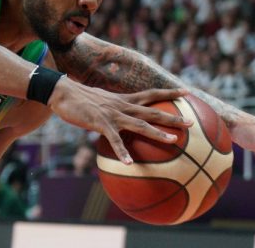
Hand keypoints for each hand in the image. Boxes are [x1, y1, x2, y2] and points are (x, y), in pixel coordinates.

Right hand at [49, 79, 191, 163]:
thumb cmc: (80, 98)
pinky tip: (130, 163)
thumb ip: (113, 108)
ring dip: (157, 133)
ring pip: (140, 124)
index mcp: (124, 99)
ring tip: (173, 141)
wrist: (63, 92)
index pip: (151, 94)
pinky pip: (115, 140)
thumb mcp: (101, 101)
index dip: (169, 93)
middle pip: (153, 111)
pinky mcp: (101, 123)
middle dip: (173, 117)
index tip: (186, 92)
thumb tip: (120, 116)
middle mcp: (123, 105)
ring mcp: (113, 114)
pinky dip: (122, 152)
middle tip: (191, 124)